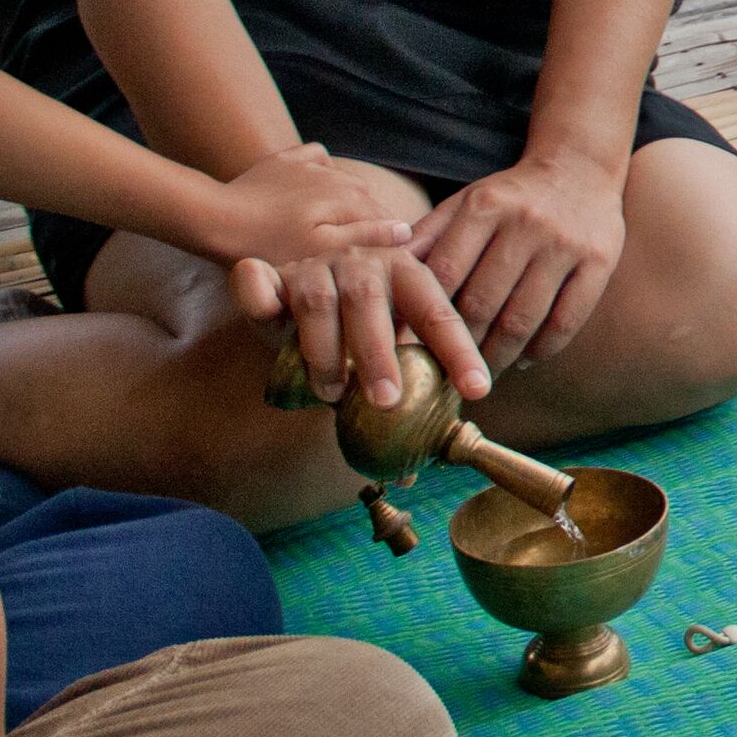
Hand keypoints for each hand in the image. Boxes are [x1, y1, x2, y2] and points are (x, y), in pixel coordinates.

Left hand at [206, 143, 415, 268]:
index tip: (384, 264)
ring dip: (350, 200)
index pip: (386, 219)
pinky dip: (324, 171)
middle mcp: (336, 175)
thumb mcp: (319, 251)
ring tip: (339, 226)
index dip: (389, 241)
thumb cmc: (267, 245)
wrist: (214, 218)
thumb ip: (365, 238)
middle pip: (368, 199)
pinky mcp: (285, 161)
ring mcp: (309, 164)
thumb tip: (404, 231)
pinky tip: (316, 187)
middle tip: (359, 251)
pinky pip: (317, 157)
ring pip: (346, 180)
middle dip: (371, 221)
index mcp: (349, 198)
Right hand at [230, 243, 490, 412]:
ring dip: (325, 353)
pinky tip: (268, 314)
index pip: (438, 312)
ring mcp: (314, 266)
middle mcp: (363, 264)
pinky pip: (258, 283)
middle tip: (385, 401)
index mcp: (406, 274)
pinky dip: (259, 299)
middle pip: (370, 302)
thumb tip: (411, 473)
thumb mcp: (385, 354)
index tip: (478, 391)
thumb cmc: (356, 330)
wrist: (302, 286)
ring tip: (333, 393)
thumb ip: (401, 397)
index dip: (458, 352)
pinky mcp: (270, 277)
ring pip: (318, 303)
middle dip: (378, 354)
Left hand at [413, 147, 628, 372]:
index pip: (445, 275)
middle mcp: (526, 223)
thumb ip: (426, 238)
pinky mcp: (600, 261)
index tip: (411, 350)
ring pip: (523, 320)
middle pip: (483, 304)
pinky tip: (523, 359)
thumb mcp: (465, 203)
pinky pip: (565, 322)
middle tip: (445, 372)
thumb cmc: (509, 196)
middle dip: (460, 347)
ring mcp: (565, 243)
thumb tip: (380, 280)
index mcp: (485, 206)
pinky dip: (540, 350)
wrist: (580, 167)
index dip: (424, 317)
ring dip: (497, 357)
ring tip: (481, 373)